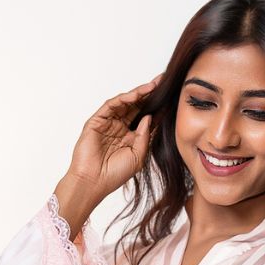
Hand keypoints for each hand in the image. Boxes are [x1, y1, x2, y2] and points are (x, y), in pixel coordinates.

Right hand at [64, 72, 163, 203]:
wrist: (93, 182)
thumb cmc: (115, 174)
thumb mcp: (138, 156)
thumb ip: (144, 136)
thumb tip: (149, 116)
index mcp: (131, 138)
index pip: (146, 119)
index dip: (158, 108)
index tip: (171, 98)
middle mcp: (120, 128)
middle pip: (137, 107)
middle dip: (150, 95)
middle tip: (163, 82)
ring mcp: (108, 123)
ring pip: (125, 103)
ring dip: (139, 94)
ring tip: (153, 86)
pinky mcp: (97, 120)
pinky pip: (111, 105)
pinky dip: (123, 99)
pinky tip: (135, 95)